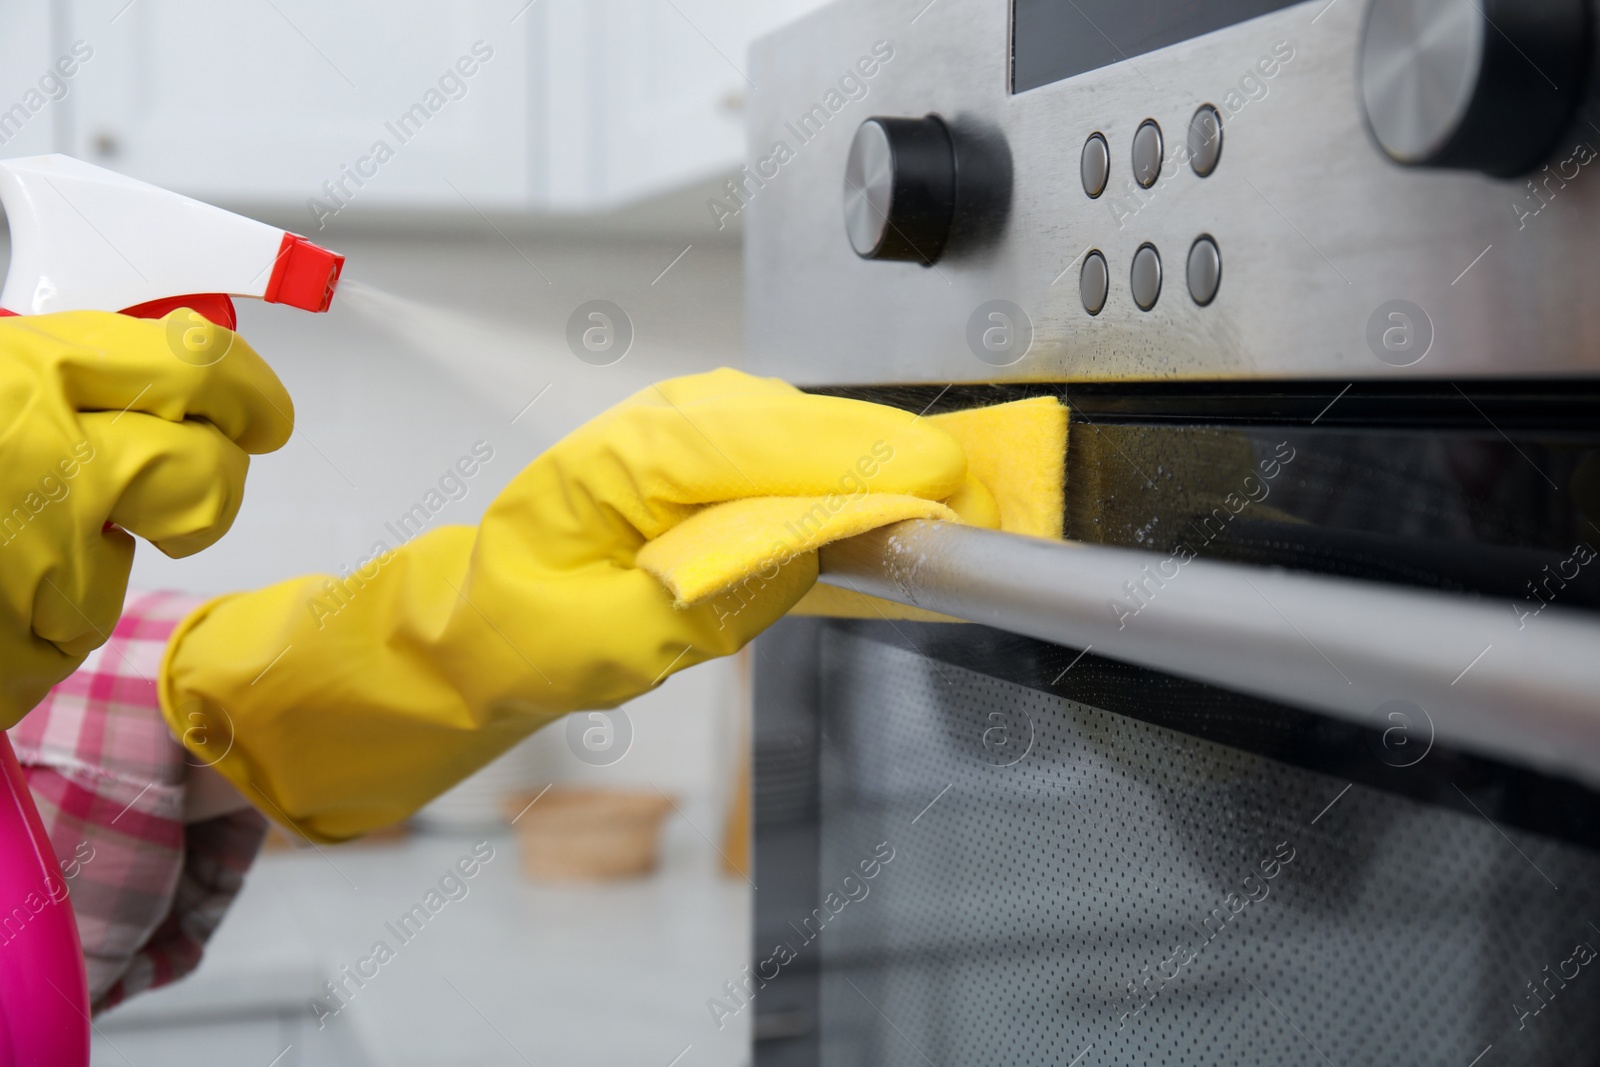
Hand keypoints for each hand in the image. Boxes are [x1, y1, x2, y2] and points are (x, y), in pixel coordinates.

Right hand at [0, 311, 291, 724]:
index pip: (196, 368)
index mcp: (28, 373)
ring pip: (123, 573)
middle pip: (207, 481)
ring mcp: (36, 567)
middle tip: (169, 489)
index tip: (259, 412)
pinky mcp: (14, 653)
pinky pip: (56, 642)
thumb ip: (42, 371)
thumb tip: (154, 375)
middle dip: (203, 489)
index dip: (247, 392)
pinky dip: (21, 629)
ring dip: (78, 566)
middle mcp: (52, 467)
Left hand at [160, 369, 965, 840]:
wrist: (484, 617)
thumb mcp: (609, 644)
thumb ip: (710, 599)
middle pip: (801, 421)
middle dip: (885, 459)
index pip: (765, 444)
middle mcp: (660, 422)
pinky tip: (872, 504)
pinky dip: (839, 470)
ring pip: (804, 426)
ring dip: (868, 463)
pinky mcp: (704, 443)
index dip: (863, 464)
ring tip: (930, 510)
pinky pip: (790, 443)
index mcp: (625, 461)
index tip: (939, 487)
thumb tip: (807, 553)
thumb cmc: (528, 628)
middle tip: (964, 507)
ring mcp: (684, 424)